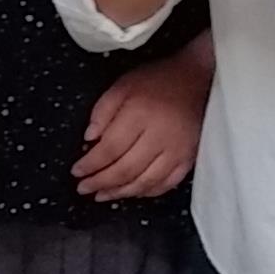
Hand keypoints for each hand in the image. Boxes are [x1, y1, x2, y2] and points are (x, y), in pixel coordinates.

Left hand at [76, 55, 209, 200]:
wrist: (198, 78)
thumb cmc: (157, 80)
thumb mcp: (122, 85)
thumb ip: (102, 111)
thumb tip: (88, 139)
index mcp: (140, 115)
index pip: (110, 149)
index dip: (91, 164)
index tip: (76, 171)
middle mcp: (160, 136)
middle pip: (125, 169)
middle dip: (101, 182)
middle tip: (84, 188)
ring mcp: (177, 150)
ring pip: (145, 182)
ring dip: (121, 192)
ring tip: (102, 195)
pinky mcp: (190, 158)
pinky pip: (167, 183)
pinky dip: (148, 192)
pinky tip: (133, 192)